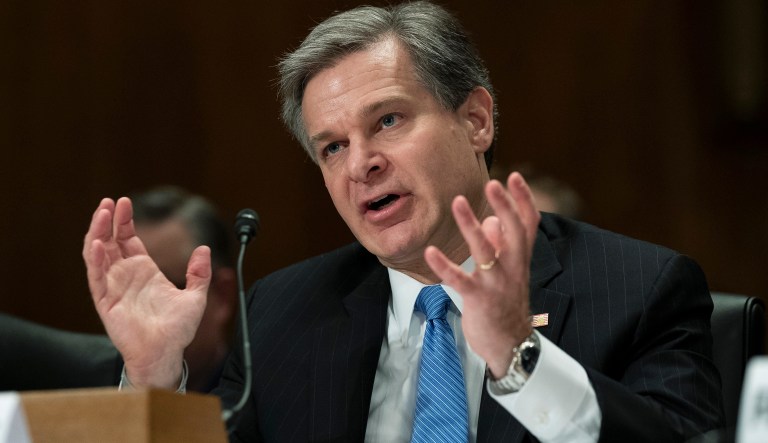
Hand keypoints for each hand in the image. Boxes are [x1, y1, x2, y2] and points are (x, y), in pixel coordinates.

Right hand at [82, 197, 209, 387]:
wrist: (166, 354)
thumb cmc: (178, 330)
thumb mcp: (196, 297)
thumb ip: (200, 273)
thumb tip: (204, 249)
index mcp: (144, 271)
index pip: (128, 239)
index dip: (124, 220)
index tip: (124, 202)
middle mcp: (126, 276)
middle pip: (111, 241)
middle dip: (108, 220)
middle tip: (109, 201)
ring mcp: (114, 287)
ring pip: (98, 255)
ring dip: (97, 233)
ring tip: (101, 213)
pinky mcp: (106, 301)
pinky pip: (97, 277)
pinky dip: (96, 259)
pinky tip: (99, 243)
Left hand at [424, 172, 540, 377]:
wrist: (510, 344)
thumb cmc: (505, 303)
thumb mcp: (509, 271)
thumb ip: (501, 244)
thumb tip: (488, 220)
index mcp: (520, 258)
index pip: (528, 224)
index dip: (524, 199)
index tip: (514, 176)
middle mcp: (512, 267)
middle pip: (514, 231)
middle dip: (504, 206)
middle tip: (492, 183)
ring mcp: (495, 283)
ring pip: (485, 251)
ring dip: (471, 226)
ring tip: (457, 202)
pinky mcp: (478, 299)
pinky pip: (460, 280)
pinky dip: (444, 266)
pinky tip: (430, 252)